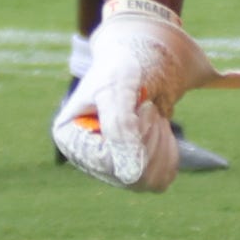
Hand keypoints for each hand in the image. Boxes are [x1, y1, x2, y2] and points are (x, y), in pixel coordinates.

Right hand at [50, 0, 239, 191]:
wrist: (143, 58)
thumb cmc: (123, 66)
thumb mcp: (117, 87)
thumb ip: (118, 124)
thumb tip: (130, 171)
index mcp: (70, 137)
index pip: (107, 162)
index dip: (133, 138)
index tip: (141, 106)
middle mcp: (88, 158)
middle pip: (130, 176)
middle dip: (149, 139)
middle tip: (149, 107)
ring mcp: (112, 167)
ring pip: (148, 181)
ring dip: (160, 145)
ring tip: (153, 114)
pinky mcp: (134, 170)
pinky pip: (160, 179)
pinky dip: (168, 153)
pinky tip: (160, 127)